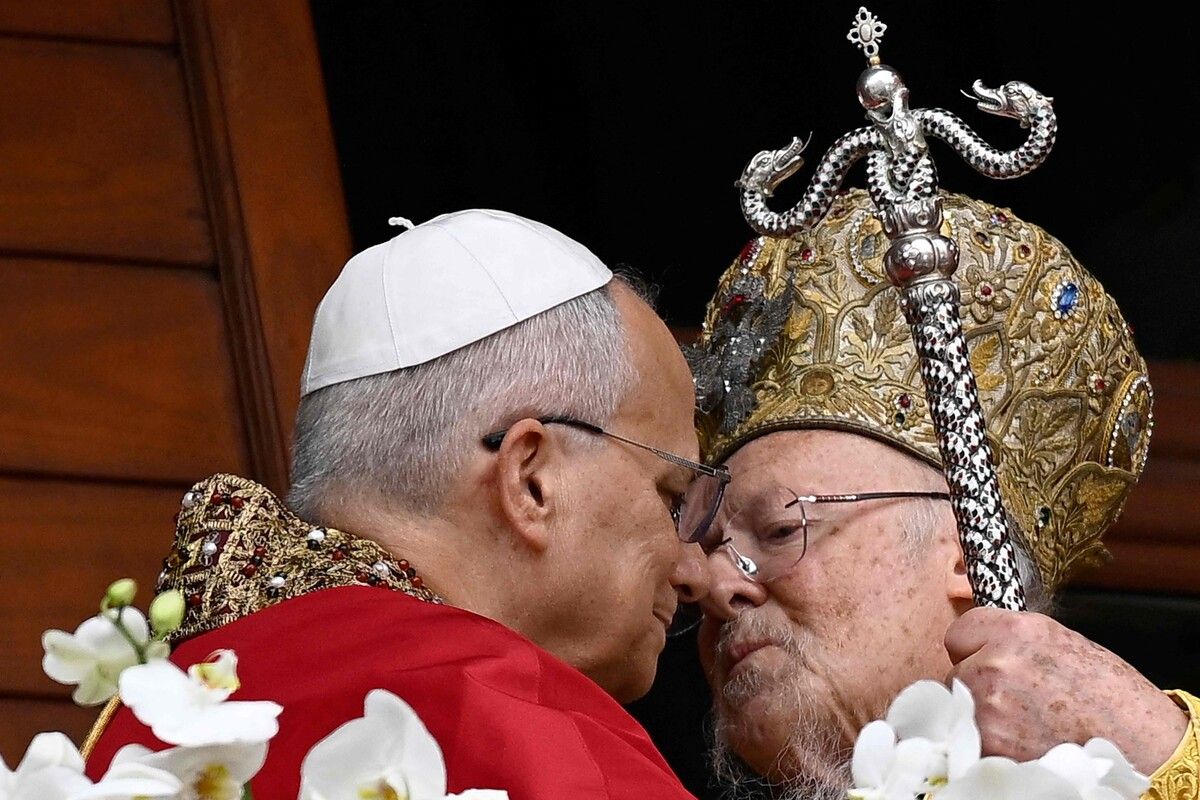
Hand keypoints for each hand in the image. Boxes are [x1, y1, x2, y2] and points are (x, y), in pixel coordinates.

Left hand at [945, 606, 1188, 775]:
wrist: (1138, 741)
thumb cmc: (1108, 692)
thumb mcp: (1059, 641)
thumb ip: (1012, 638)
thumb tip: (982, 643)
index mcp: (1015, 631)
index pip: (959, 632)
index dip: (973, 648)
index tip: (985, 657)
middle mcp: (996, 663)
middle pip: (956, 671)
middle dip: (977, 682)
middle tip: (1014, 695)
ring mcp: (990, 706)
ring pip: (961, 705)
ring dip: (980, 712)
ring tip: (1021, 718)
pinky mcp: (991, 742)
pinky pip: (971, 736)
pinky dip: (988, 739)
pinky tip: (1019, 738)